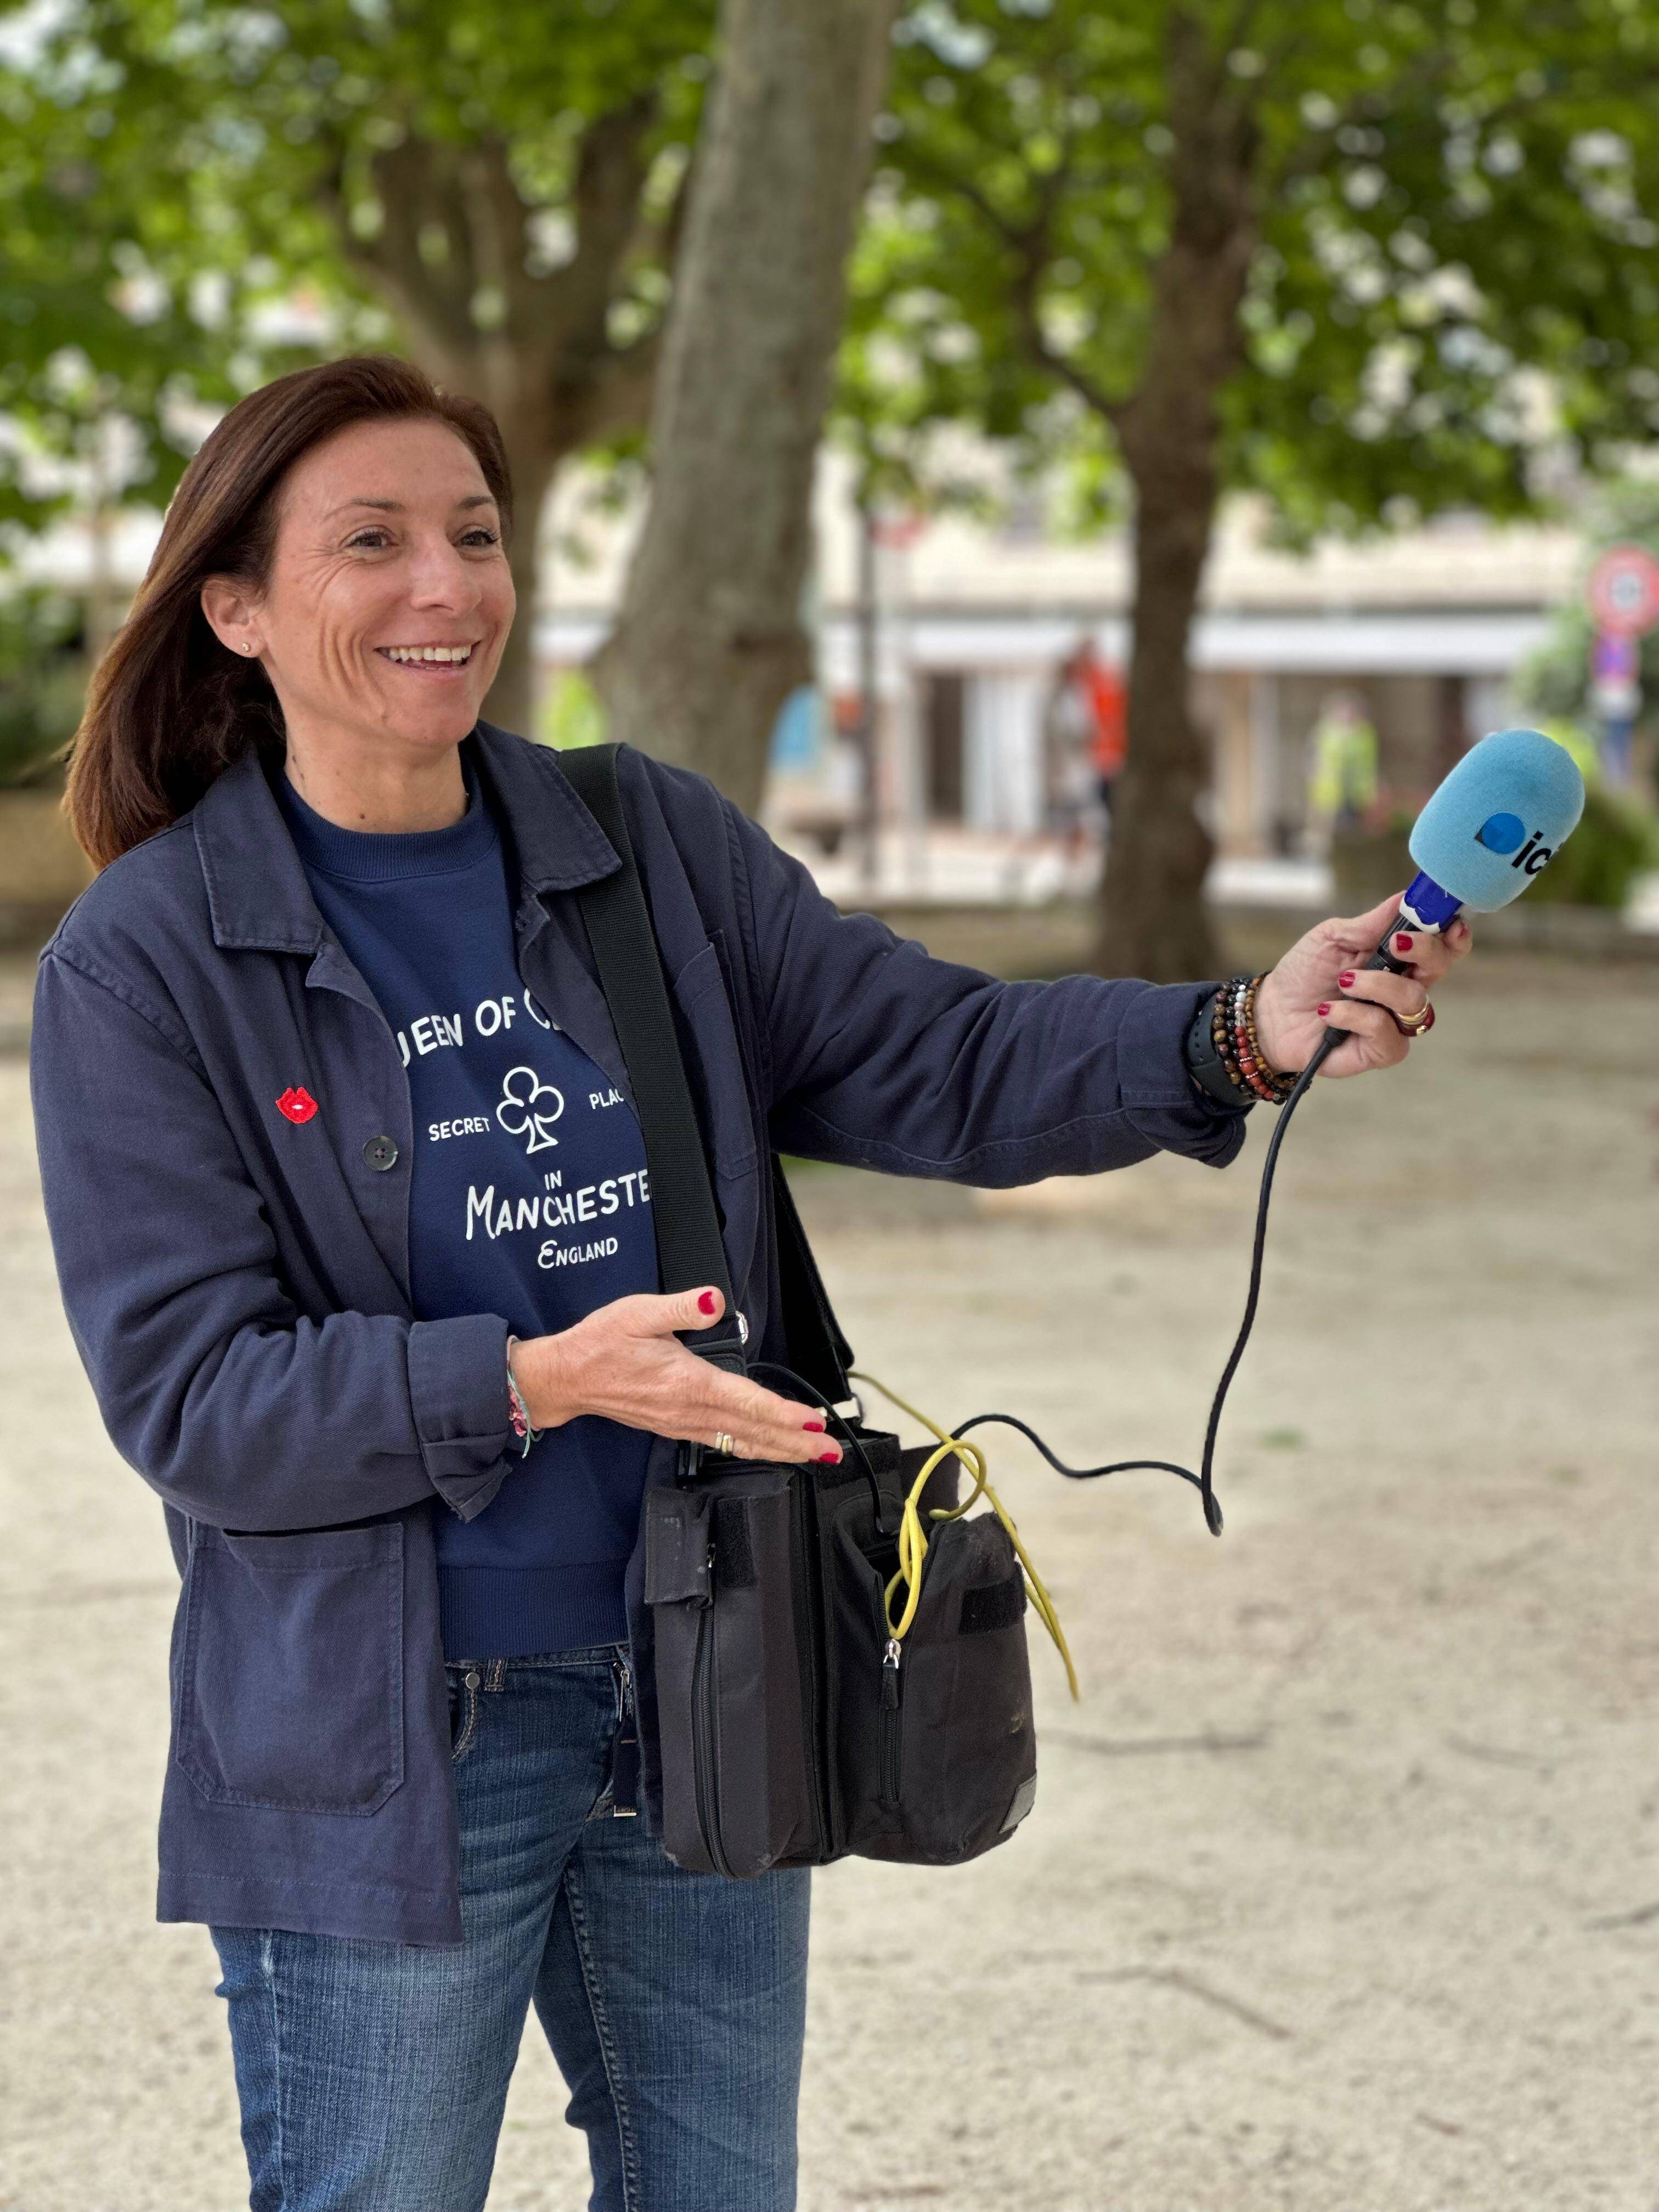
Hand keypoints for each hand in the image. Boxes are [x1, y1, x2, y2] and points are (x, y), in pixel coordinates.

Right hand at [510, 1286, 841, 1463]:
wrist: (567, 1377)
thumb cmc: (601, 1343)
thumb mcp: (639, 1313)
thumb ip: (682, 1308)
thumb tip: (715, 1299)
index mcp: (687, 1383)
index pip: (748, 1403)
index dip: (785, 1415)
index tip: (814, 1424)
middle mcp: (689, 1410)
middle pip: (753, 1431)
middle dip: (795, 1444)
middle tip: (830, 1452)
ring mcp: (681, 1423)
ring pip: (740, 1442)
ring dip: (779, 1450)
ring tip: (811, 1456)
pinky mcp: (674, 1427)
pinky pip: (721, 1443)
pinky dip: (751, 1448)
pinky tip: (766, 1450)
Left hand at [1253, 892, 1472, 1079]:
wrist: (1273, 1014)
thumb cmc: (1304, 974)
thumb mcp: (1333, 938)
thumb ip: (1372, 922)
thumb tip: (1408, 896)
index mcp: (1399, 958)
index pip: (1442, 946)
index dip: (1453, 934)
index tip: (1449, 922)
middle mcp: (1404, 988)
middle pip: (1439, 968)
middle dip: (1423, 950)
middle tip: (1394, 943)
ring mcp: (1396, 1021)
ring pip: (1414, 1000)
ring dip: (1377, 985)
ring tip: (1343, 981)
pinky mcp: (1381, 1050)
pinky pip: (1386, 1032)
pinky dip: (1355, 1016)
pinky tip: (1330, 1011)